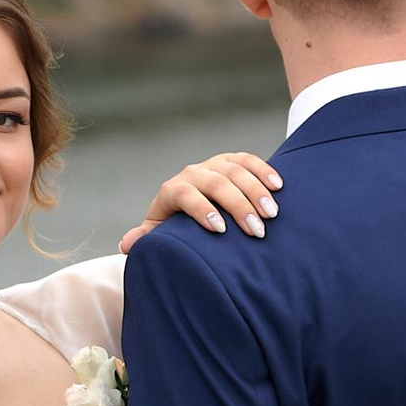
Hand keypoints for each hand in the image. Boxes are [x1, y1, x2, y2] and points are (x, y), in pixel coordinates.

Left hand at [122, 149, 281, 248]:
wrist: (188, 204)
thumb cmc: (175, 227)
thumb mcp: (159, 233)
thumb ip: (146, 238)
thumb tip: (126, 245)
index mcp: (172, 190)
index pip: (186, 195)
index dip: (201, 210)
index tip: (220, 230)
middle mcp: (192, 173)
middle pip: (216, 183)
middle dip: (238, 206)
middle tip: (257, 230)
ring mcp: (213, 164)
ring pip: (236, 171)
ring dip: (256, 191)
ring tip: (272, 214)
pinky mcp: (231, 161)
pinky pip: (248, 160)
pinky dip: (264, 170)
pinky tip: (278, 186)